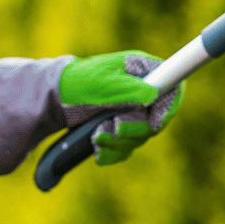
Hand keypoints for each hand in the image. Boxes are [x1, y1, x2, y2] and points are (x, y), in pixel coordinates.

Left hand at [0, 51, 183, 174]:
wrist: (51, 100)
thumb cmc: (76, 84)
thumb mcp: (103, 84)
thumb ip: (131, 89)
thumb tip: (156, 95)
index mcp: (141, 71)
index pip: (173, 87)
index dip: (169, 107)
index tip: (155, 122)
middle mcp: (141, 91)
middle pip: (157, 120)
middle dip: (133, 129)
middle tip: (113, 128)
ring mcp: (131, 111)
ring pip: (140, 138)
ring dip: (118, 142)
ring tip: (96, 136)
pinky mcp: (119, 129)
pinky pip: (125, 148)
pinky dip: (111, 152)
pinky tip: (95, 147)